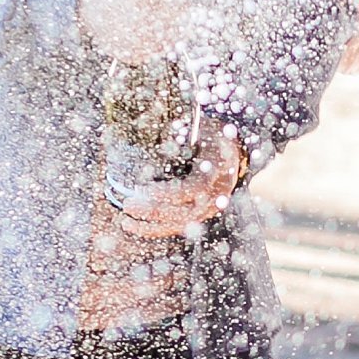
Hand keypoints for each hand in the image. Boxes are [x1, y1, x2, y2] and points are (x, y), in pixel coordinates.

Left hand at [109, 122, 244, 236]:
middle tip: (129, 204)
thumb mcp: (205, 129)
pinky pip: (177, 226)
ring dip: (151, 226)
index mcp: (218, 173)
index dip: (170, 192)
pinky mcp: (199, 215)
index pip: (194, 188)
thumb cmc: (214, 139)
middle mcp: (215, 195)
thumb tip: (173, 131)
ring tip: (127, 222)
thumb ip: (189, 132)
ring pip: (180, 224)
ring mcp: (208, 208)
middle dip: (155, 211)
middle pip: (185, 212)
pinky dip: (155, 228)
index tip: (146, 190)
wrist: (232, 154)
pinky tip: (135, 225)